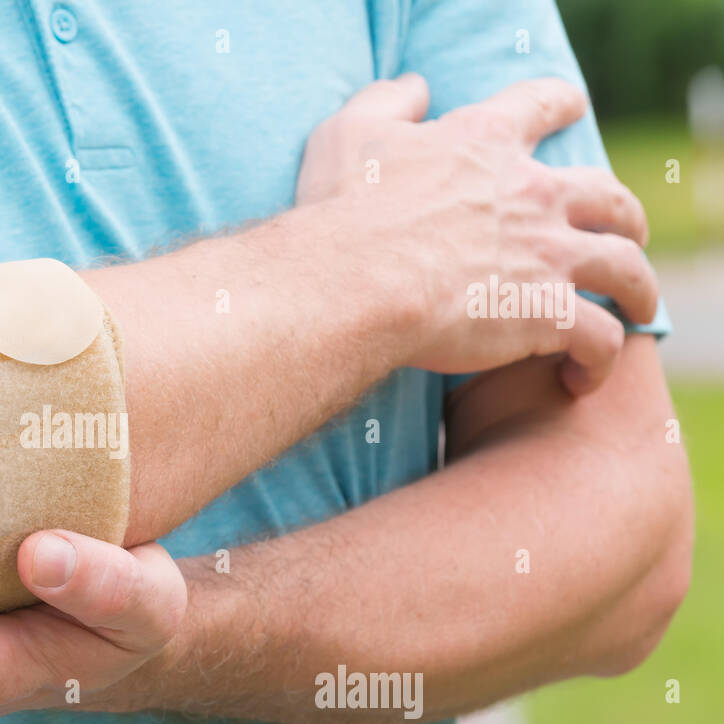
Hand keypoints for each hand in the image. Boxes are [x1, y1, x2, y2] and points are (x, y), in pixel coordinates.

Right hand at [296, 74, 657, 395]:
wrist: (354, 282)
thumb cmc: (343, 213)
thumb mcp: (348, 134)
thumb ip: (386, 102)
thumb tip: (416, 88)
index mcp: (486, 144)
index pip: (542, 105)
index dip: (561, 104)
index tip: (572, 108)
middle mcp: (533, 194)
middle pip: (609, 197)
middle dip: (624, 215)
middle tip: (622, 231)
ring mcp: (549, 255)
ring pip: (626, 269)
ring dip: (639, 290)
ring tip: (636, 308)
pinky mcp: (549, 315)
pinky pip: (600, 340)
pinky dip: (599, 360)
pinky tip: (579, 377)